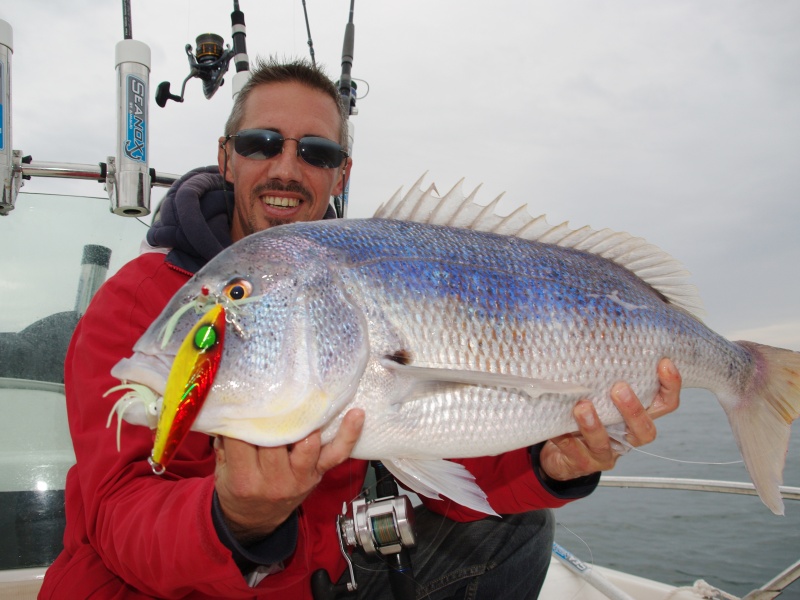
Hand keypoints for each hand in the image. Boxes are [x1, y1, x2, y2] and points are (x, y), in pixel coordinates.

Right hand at [213, 408, 364, 543]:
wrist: (255, 521)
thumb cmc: (239, 488)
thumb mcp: (222, 469)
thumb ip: (225, 440)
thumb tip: (230, 404)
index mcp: (244, 477)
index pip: (244, 440)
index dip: (245, 416)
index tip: (246, 395)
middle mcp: (273, 480)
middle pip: (276, 440)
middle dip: (276, 415)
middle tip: (277, 389)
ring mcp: (299, 478)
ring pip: (307, 444)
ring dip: (308, 421)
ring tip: (308, 398)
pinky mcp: (317, 475)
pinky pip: (337, 455)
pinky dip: (348, 435)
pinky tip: (356, 414)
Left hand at [539, 358, 680, 481]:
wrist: (563, 454)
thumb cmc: (584, 416)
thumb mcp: (597, 394)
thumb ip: (602, 376)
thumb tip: (597, 335)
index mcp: (635, 418)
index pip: (664, 404)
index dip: (670, 387)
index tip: (664, 363)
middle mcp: (626, 437)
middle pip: (644, 431)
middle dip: (633, 409)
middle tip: (619, 388)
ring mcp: (605, 454)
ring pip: (605, 444)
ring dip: (594, 425)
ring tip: (582, 407)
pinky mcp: (583, 464)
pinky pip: (575, 453)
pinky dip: (565, 439)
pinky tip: (557, 429)